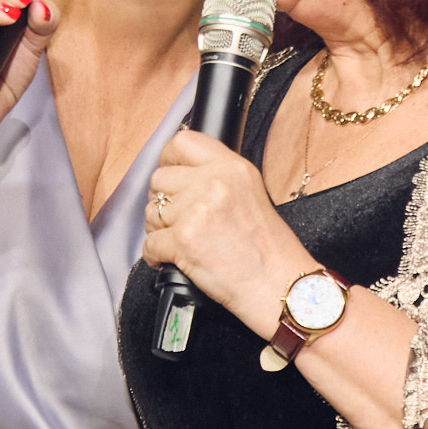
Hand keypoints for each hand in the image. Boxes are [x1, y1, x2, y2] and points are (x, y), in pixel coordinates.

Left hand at [142, 128, 309, 333]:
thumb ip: (218, 179)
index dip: (168, 160)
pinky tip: (173, 260)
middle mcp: (213, 183)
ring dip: (158, 229)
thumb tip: (181, 176)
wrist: (278, 286)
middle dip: (162, 201)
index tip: (170, 177)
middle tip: (177, 220)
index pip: (183, 142)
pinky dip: (156, 256)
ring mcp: (196, 211)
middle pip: (160, 178)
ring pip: (150, 212)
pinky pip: (149, 244)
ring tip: (180, 242)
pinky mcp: (183, 241)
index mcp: (232, 167)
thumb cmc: (268, 250)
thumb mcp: (250, 194)